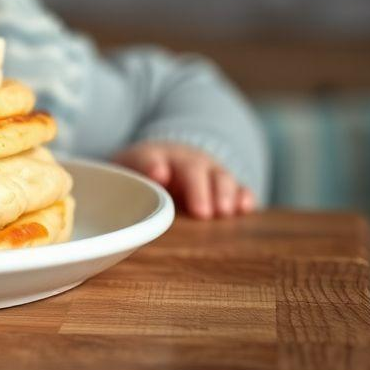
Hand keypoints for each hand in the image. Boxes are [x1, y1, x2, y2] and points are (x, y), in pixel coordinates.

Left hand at [113, 141, 255, 219]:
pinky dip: (244, 196)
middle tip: (201, 212)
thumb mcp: (126, 177)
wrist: (164, 163)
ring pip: (219, 176)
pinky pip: (239, 188)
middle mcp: (184, 160)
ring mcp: (208, 171)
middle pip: (191, 169)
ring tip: (224, 212)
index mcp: (152, 157)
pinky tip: (245, 207)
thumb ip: (125, 182)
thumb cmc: (141, 178)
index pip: (148, 158)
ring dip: (223, 193)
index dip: (152, 165)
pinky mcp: (226, 186)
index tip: (159, 174)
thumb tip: (148, 179)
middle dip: (197, 189)